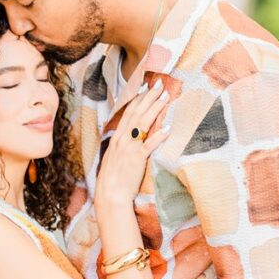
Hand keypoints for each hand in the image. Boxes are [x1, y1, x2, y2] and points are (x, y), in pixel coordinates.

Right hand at [95, 79, 169, 206]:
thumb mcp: (115, 155)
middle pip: (137, 112)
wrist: (110, 193)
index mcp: (117, 137)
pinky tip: (167, 127)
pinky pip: (149, 144)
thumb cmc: (113, 176)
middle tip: (160, 85)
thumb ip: (123, 142)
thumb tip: (131, 133)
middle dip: (149, 97)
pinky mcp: (137, 158)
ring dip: (155, 108)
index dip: (138, 98)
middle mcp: (122, 138)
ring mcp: (129, 148)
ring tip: (165, 97)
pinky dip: (158, 135)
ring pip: (143, 123)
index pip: (128, 112)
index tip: (146, 87)